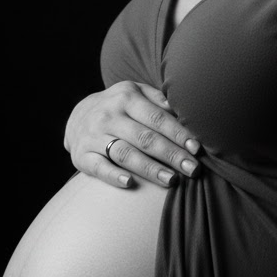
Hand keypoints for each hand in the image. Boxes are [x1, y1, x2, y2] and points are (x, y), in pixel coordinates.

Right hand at [63, 80, 201, 188]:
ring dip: (150, 168)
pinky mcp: (82, 155)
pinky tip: (130, 183)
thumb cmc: (120, 107)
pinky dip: (113, 175)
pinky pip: (99, 167)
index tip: (196, 149)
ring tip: (172, 181)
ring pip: (125, 154)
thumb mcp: (136, 93)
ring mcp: (94, 136)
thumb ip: (158, 100)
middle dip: (171, 155)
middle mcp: (109, 115)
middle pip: (145, 138)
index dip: (178, 134)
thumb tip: (183, 110)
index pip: (157, 118)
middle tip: (193, 170)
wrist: (79, 115)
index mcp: (126, 97)